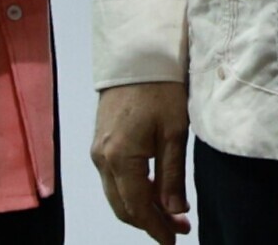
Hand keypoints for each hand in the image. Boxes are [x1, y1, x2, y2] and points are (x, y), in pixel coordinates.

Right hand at [92, 82, 191, 242]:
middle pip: (123, 206)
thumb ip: (172, 175)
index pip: (137, 207)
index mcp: (119, 158)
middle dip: (150, 221)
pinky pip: (114, 178)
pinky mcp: (101, 141)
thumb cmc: (161, 87)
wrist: (138, 53)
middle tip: (179, 228)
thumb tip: (174, 212)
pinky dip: (133, 190)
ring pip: (117, 194)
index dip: (156, 228)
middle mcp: (102, 158)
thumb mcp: (174, 132)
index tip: (176, 240)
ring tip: (172, 212)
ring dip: (142, 207)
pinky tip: (155, 189)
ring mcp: (98, 150)